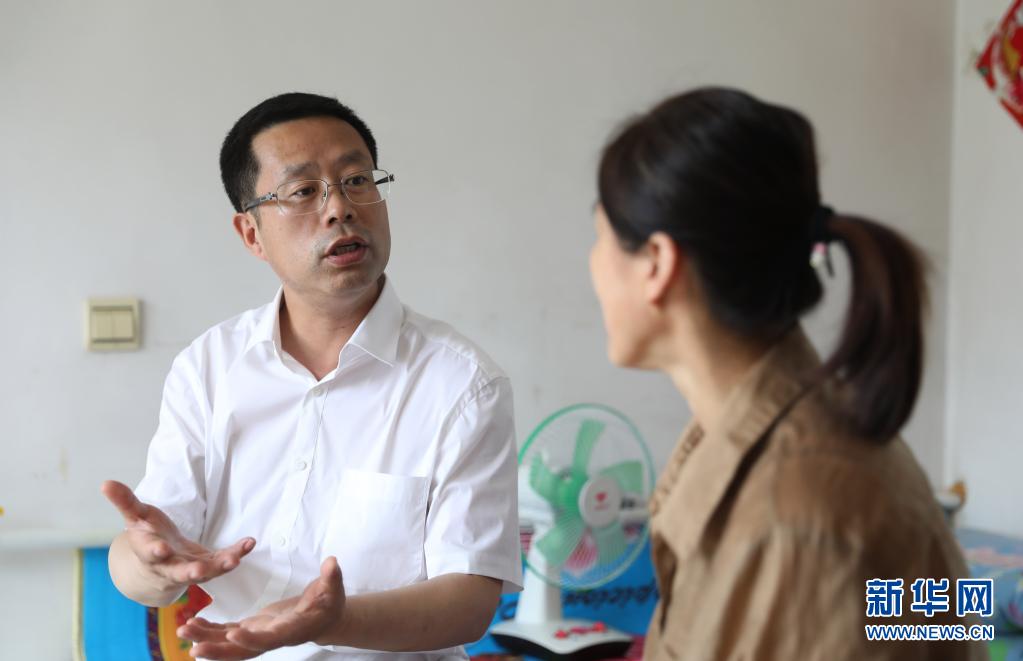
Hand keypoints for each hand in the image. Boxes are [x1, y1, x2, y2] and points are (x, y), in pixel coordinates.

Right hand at [101, 480, 254, 590]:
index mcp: (150, 552)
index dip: (155, 551)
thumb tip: (105, 483)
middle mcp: (170, 565)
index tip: (161, 549)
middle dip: (189, 572)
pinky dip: (237, 554)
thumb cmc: (147, 534)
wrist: (159, 562)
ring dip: (220, 566)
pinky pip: (223, 562)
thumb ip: (125, 501)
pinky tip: (249, 544)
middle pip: (179, 572)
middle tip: (199, 570)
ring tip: (234, 559)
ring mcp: (191, 568)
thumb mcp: (136, 517)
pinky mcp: (208, 567)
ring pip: (206, 573)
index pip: (151, 554)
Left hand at [179, 557, 344, 659]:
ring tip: (183, 630)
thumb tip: (332, 562)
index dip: (252, 639)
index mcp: (291, 630)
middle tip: (194, 647)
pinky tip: (192, 624)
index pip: (269, 639)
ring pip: (230, 644)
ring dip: (206, 639)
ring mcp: (260, 635)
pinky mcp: (253, 629)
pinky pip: (228, 634)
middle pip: (242, 650)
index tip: (233, 634)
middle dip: (218, 649)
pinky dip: (210, 630)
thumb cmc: (330, 603)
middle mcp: (272, 638)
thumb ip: (331, 578)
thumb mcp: (333, 589)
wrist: (325, 618)